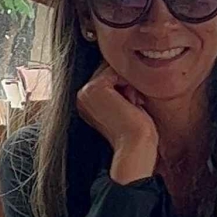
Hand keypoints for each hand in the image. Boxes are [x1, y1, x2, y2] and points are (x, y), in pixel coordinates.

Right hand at [77, 64, 157, 183]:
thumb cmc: (135, 131)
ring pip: (113, 69)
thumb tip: (125, 71)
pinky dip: (129, 83)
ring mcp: (85, 92)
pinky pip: (116, 70)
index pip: (108, 76)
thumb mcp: (124, 106)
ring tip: (132, 105)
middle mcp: (81, 96)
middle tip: (133, 106)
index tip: (131, 107)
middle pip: (109, 70)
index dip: (124, 86)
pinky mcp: (95, 88)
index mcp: (85, 102)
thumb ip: (118, 89)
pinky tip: (132, 103)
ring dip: (128, 84)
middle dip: (126, 83)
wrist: (135, 147)